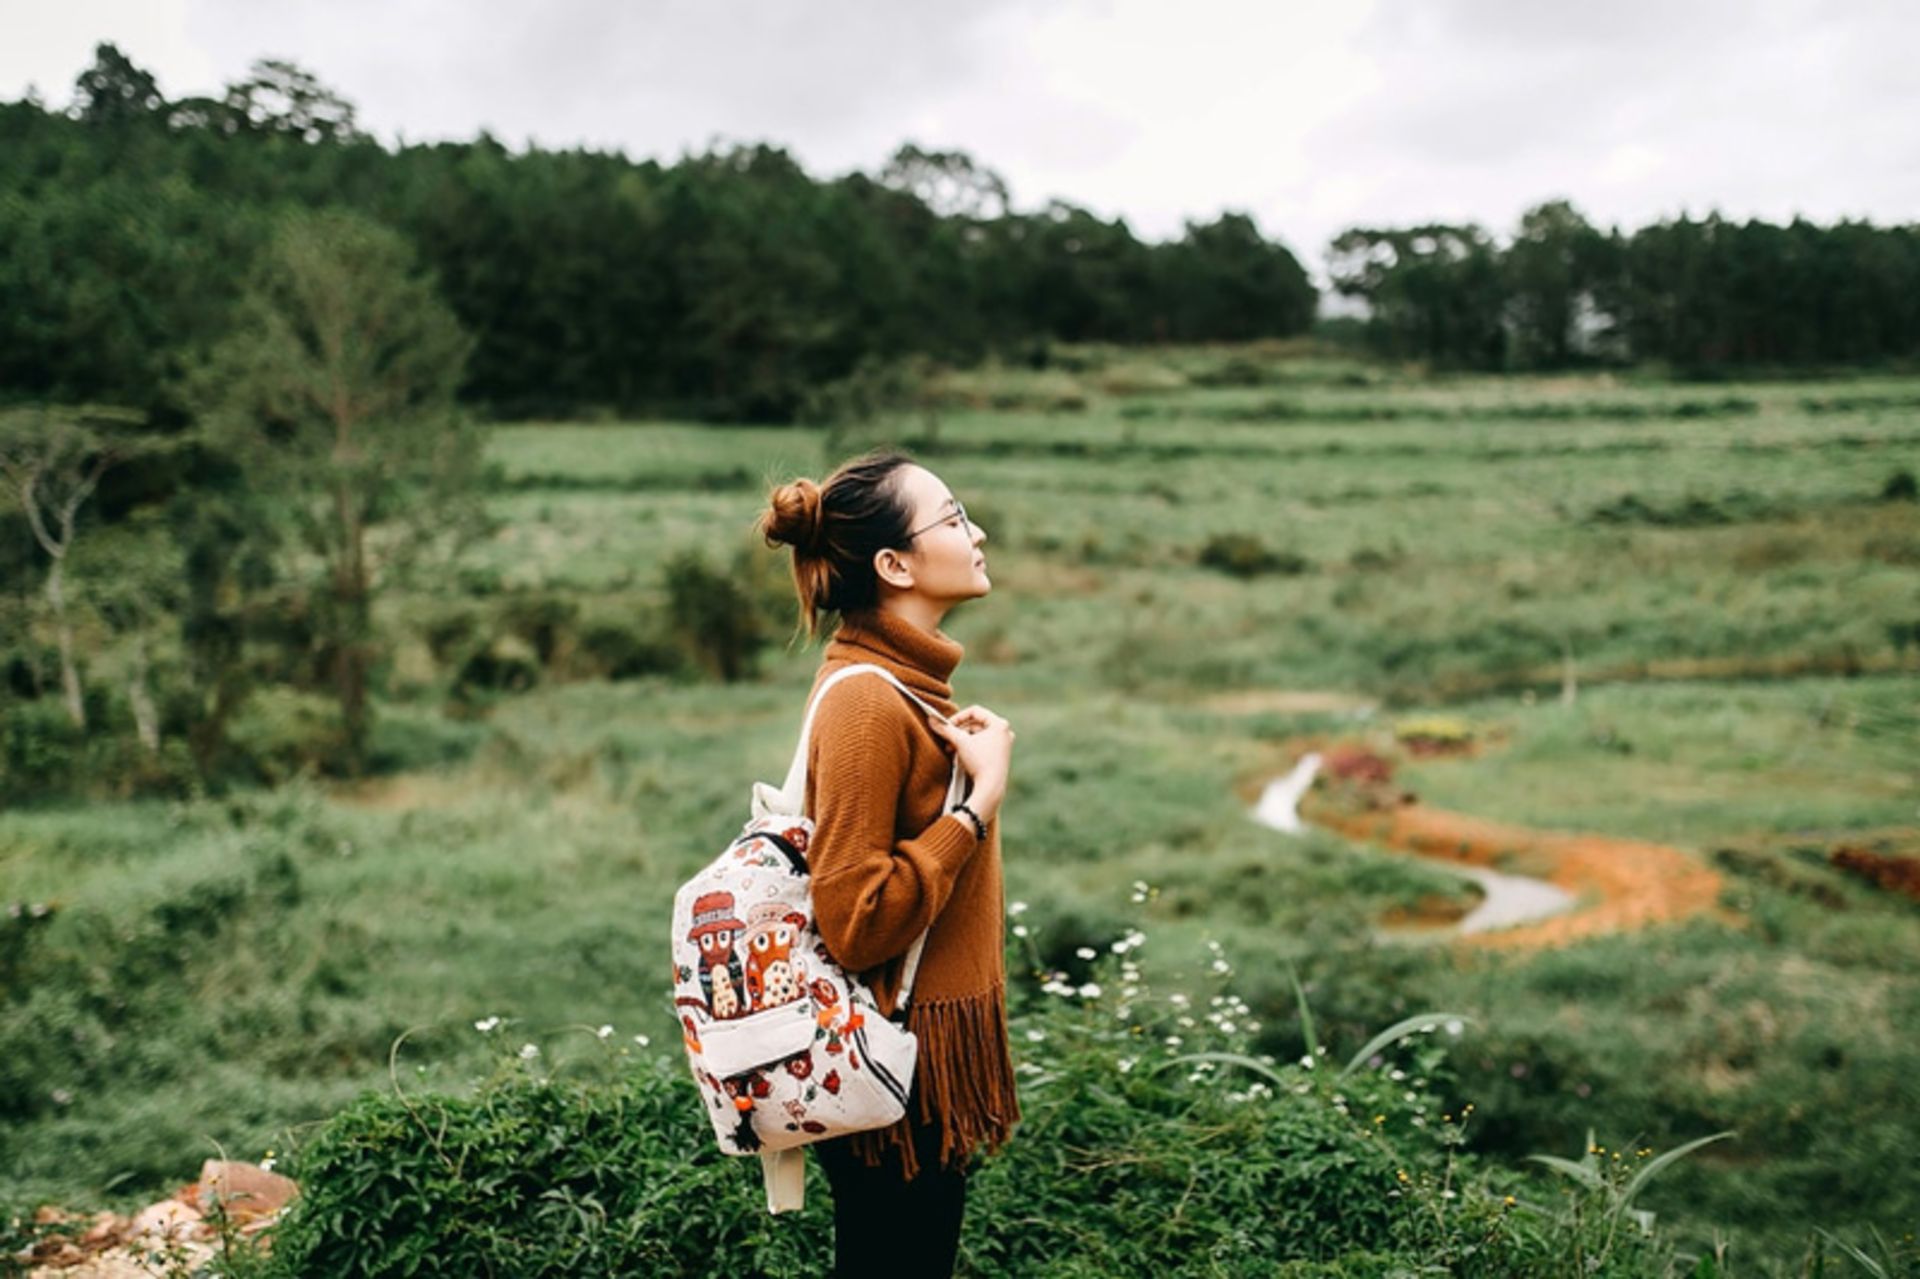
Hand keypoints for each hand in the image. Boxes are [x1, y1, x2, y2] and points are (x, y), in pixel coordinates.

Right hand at [926, 704, 1014, 824]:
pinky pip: (982, 744)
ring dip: (961, 740)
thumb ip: (945, 729)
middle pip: (975, 724)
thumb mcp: (960, 742)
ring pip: (977, 735)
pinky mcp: (1000, 755)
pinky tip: (959, 756)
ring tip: (950, 750)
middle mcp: (1005, 732)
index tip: (947, 726)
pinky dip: (969, 747)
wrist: (990, 788)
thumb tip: (931, 719)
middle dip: (958, 732)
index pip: (975, 711)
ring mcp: (1003, 744)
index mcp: (999, 724)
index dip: (958, 717)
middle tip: (947, 740)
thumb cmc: (979, 762)